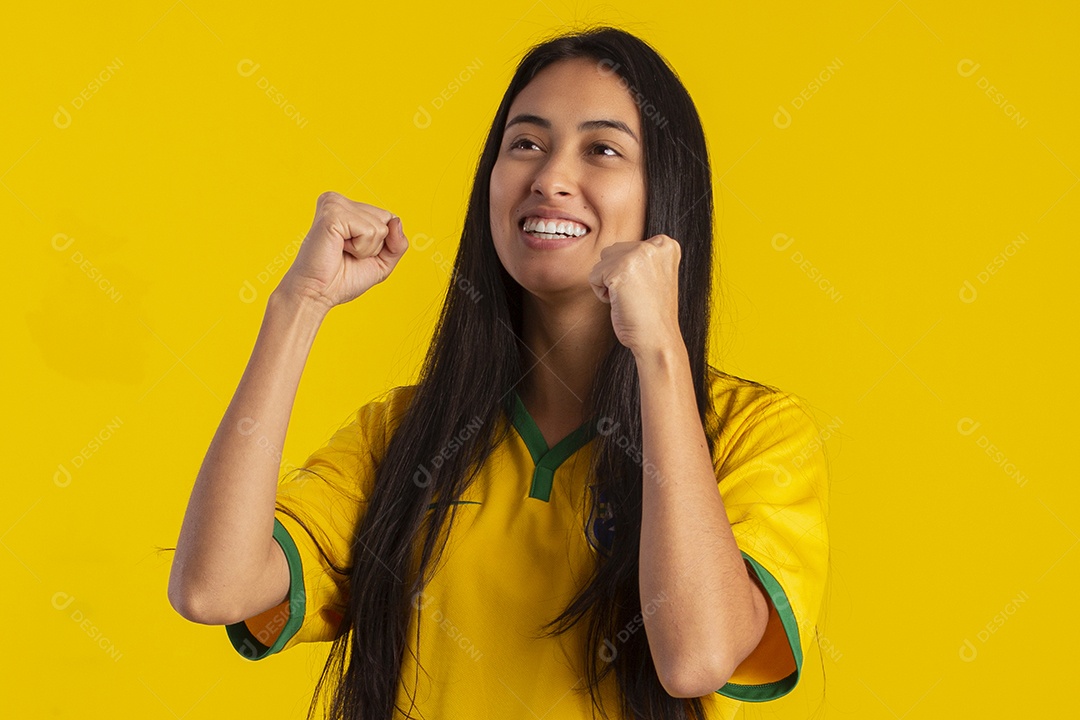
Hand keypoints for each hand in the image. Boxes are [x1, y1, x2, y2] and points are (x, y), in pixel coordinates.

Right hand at [278, 191, 408, 310]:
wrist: (317, 294)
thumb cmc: (343, 279)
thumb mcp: (381, 262)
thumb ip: (397, 243)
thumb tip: (396, 220)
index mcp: (347, 207)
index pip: (388, 219)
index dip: (382, 244)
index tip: (356, 253)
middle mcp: (339, 200)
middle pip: (387, 219)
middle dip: (375, 246)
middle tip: (348, 254)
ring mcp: (335, 204)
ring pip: (380, 227)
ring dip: (367, 249)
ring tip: (342, 251)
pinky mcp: (333, 213)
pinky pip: (369, 231)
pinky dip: (360, 248)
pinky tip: (339, 249)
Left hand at [588, 234, 682, 356]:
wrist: (657, 338)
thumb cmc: (653, 313)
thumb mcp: (656, 275)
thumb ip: (642, 258)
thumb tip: (614, 250)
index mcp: (667, 245)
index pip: (629, 247)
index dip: (630, 272)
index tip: (644, 289)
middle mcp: (654, 246)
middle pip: (613, 252)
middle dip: (616, 275)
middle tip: (636, 295)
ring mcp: (637, 255)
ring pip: (602, 262)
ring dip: (608, 283)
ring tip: (629, 298)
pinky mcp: (619, 270)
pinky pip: (594, 277)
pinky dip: (601, 294)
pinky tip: (620, 303)